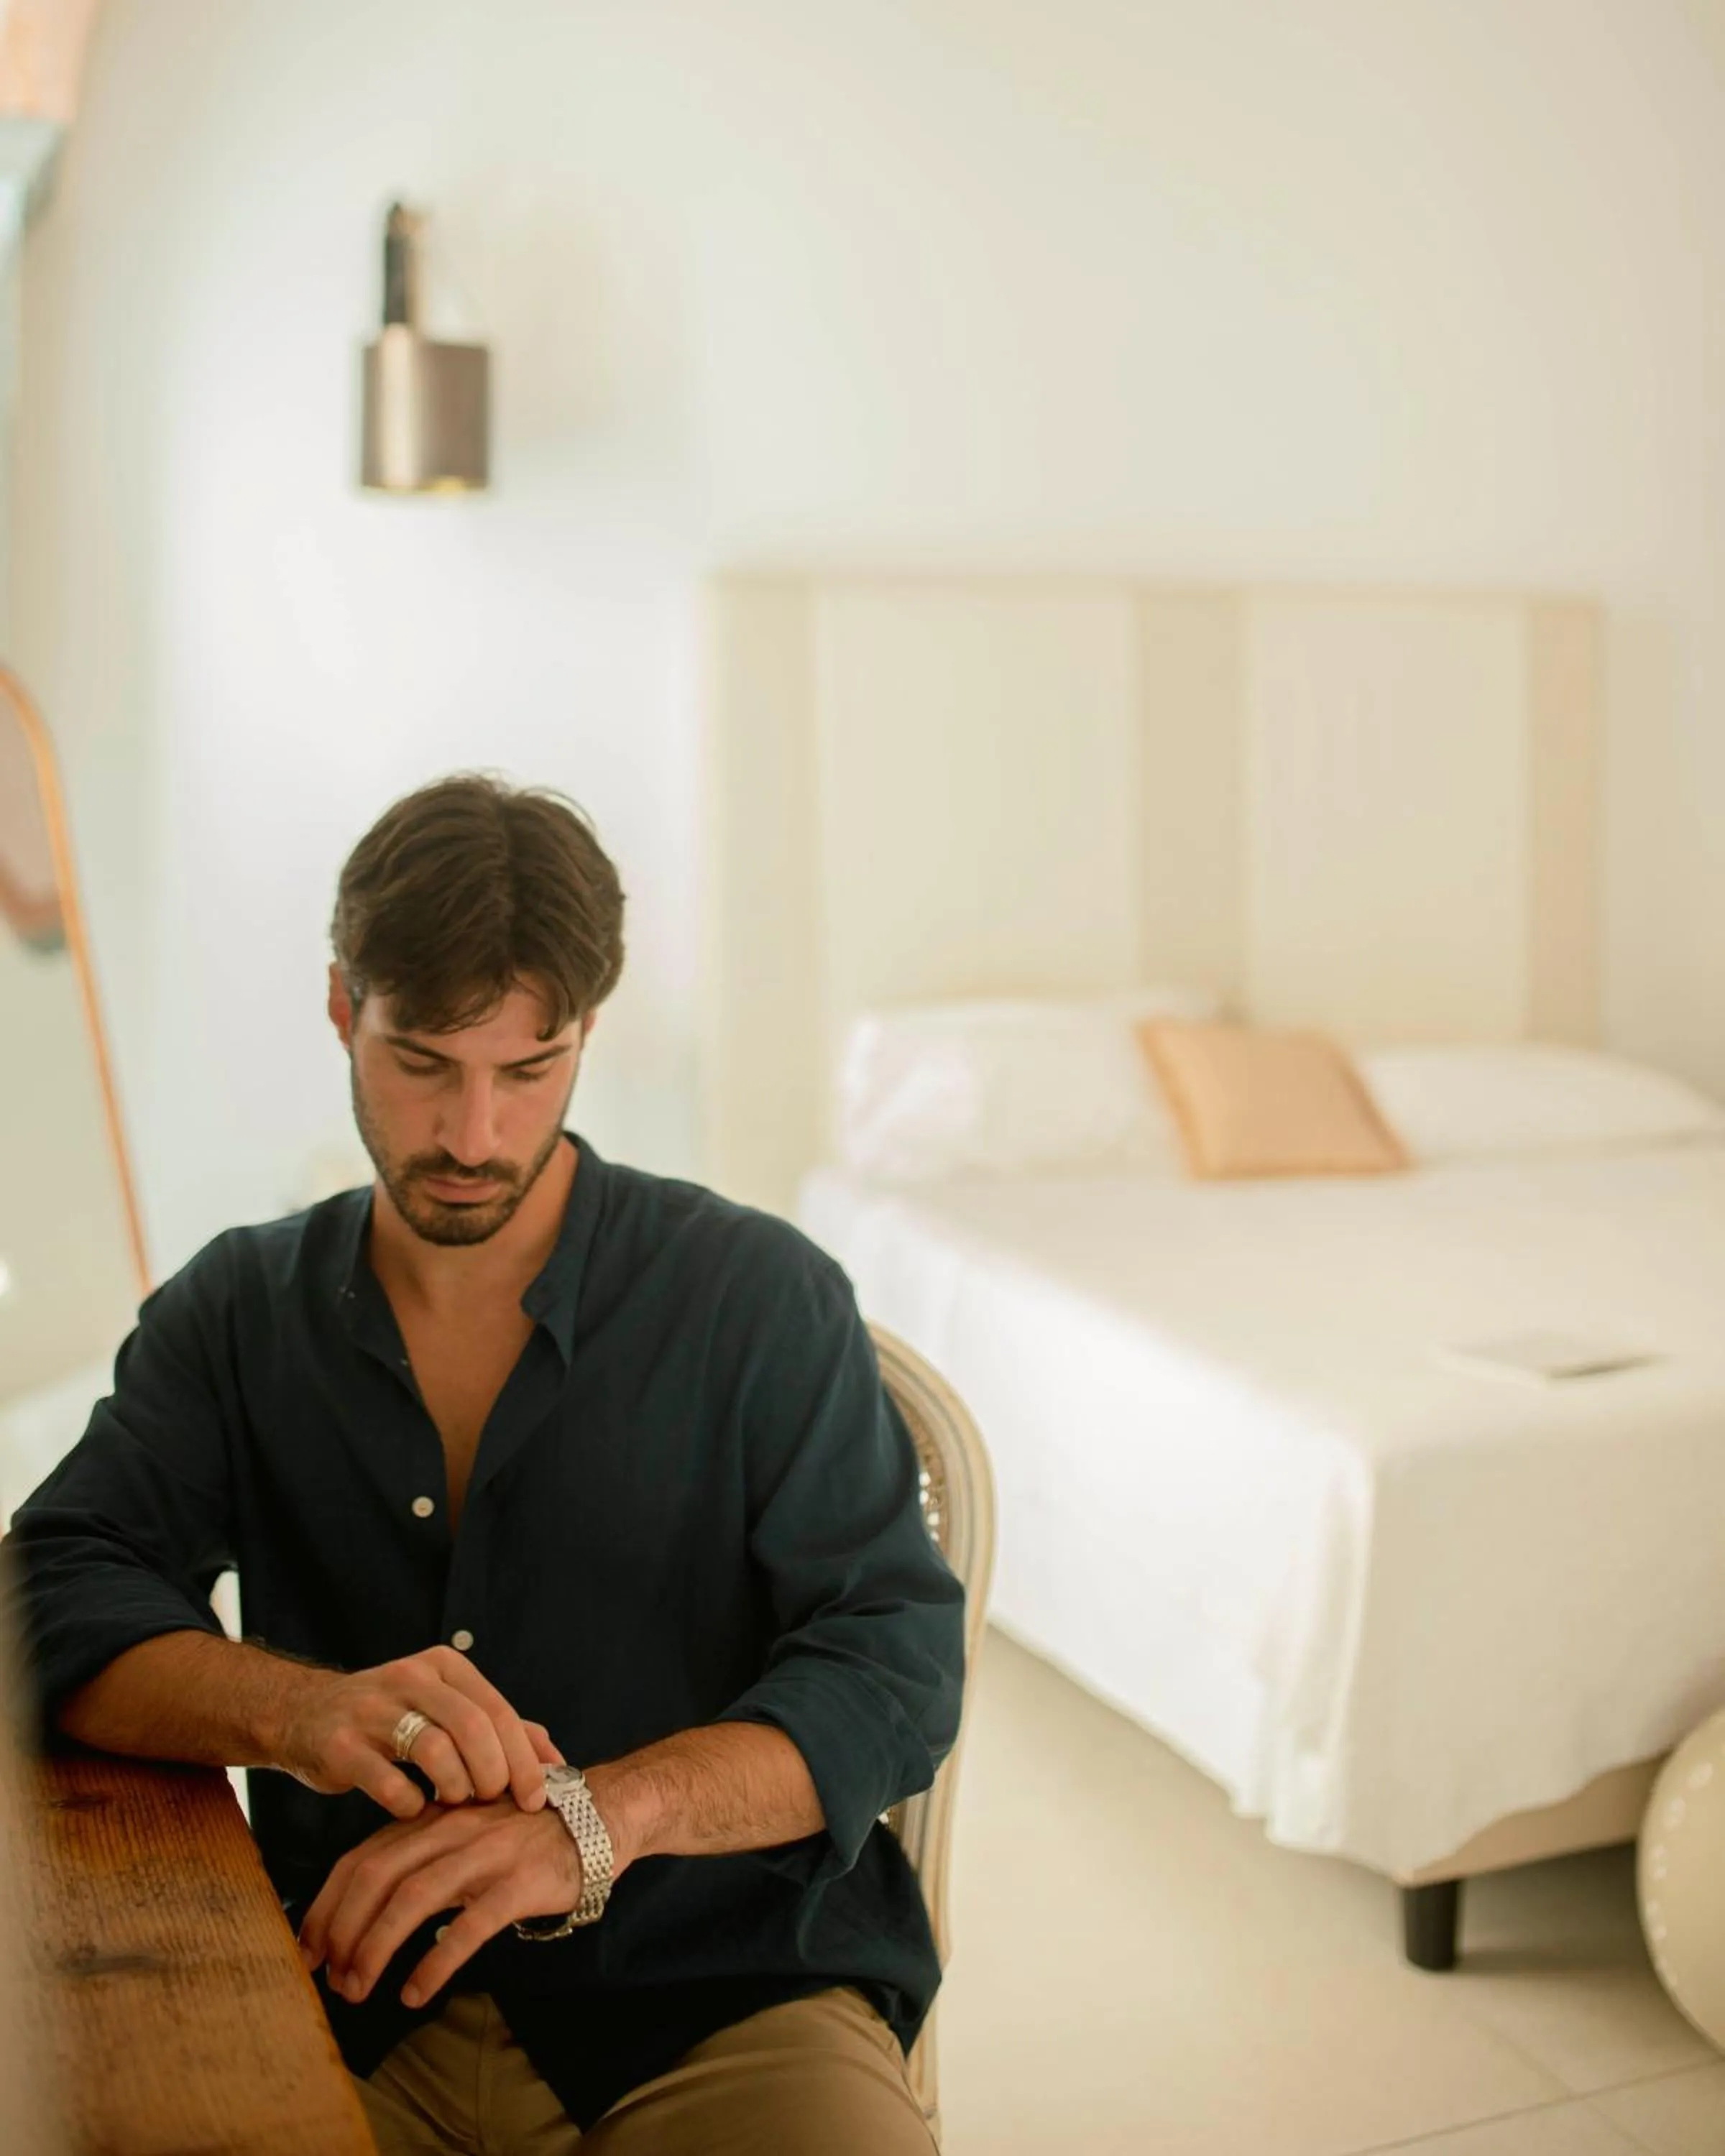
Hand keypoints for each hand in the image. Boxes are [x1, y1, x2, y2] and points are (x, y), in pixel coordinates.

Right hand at [276, 1645, 563, 1818]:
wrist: (304, 1714)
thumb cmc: (391, 1719)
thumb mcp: (446, 1709)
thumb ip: (499, 1729)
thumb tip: (555, 1760)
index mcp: (443, 1666)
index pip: (497, 1710)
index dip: (523, 1758)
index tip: (535, 1798)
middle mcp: (409, 1678)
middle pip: (472, 1727)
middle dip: (493, 1774)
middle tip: (492, 1801)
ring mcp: (370, 1709)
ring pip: (434, 1750)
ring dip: (454, 1787)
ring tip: (453, 1801)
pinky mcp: (339, 1744)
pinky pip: (387, 1781)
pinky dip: (409, 1804)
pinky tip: (413, 1808)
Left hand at [298, 1798, 584, 2006]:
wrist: (599, 1814)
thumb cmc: (522, 1833)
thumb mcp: (463, 1832)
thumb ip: (419, 1858)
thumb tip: (364, 1907)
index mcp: (431, 1820)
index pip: (360, 1858)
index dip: (326, 1905)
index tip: (308, 1950)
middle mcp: (451, 1829)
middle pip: (377, 1877)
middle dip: (343, 1931)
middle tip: (330, 1980)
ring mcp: (486, 1853)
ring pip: (413, 1898)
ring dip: (376, 1948)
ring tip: (359, 1990)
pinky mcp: (520, 1881)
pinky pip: (469, 1926)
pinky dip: (435, 1962)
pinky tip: (416, 1992)